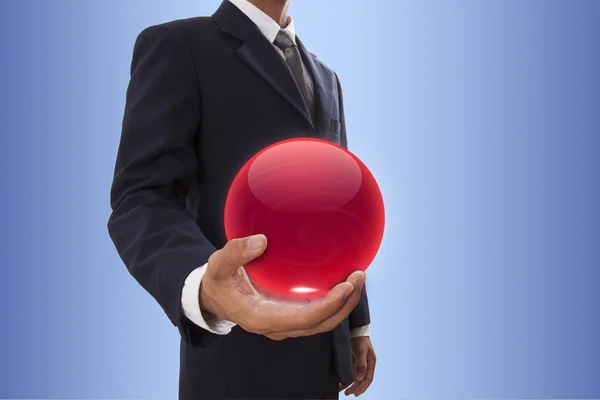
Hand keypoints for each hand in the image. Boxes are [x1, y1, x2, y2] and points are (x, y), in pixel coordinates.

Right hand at [199, 234, 365, 339]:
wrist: (213, 296)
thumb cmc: (218, 281)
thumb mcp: (218, 265)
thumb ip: (236, 252)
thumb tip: (261, 241)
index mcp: (262, 318)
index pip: (305, 319)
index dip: (329, 305)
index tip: (346, 286)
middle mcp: (278, 326)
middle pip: (321, 323)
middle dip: (345, 304)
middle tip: (359, 277)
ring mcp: (286, 322)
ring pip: (323, 321)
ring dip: (344, 303)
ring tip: (358, 278)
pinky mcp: (290, 314)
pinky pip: (318, 312)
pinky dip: (334, 300)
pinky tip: (343, 281)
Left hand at [340, 336, 375, 396]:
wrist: (355, 329)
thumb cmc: (361, 339)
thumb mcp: (362, 350)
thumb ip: (361, 364)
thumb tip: (360, 378)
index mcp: (371, 362)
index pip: (368, 378)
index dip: (363, 387)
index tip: (356, 393)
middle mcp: (366, 364)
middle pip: (361, 379)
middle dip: (355, 387)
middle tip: (347, 393)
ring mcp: (359, 362)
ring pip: (355, 376)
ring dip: (349, 383)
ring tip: (342, 390)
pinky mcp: (353, 360)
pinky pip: (350, 371)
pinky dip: (346, 376)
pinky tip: (341, 380)